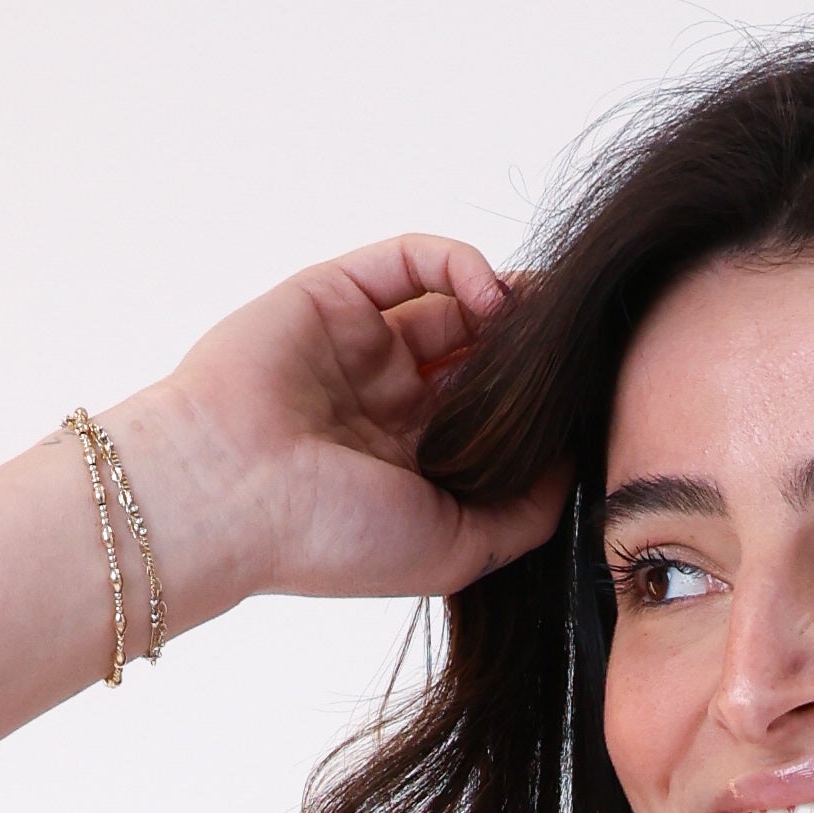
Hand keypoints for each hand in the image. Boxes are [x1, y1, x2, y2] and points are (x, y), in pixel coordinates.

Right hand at [116, 239, 568, 618]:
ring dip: (505, 302)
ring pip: (453, 301)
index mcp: (413, 466)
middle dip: (528, 349)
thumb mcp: (455, 552)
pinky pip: (410, 260)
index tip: (583, 399)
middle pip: (480, 354)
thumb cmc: (331, 538)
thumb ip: (524, 515)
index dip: (538, 405)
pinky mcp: (335, 294)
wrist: (230, 494)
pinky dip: (459, 264)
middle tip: (574, 347)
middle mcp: (389, 403)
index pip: (493, 418)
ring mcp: (361, 346)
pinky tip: (490, 295)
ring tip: (538, 319)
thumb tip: (575, 461)